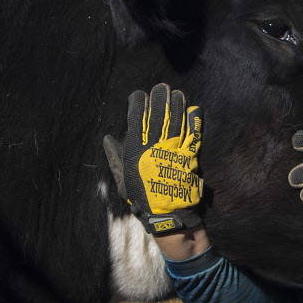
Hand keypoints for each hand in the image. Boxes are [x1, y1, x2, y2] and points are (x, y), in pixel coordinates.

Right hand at [103, 84, 203, 235]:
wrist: (166, 215)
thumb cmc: (141, 197)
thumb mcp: (123, 177)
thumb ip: (115, 156)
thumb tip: (107, 138)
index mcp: (136, 151)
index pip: (136, 119)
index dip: (138, 104)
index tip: (139, 94)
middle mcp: (155, 147)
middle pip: (158, 115)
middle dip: (160, 98)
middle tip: (162, 87)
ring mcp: (174, 151)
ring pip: (177, 121)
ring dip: (178, 105)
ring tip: (177, 93)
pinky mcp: (190, 158)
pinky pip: (193, 135)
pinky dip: (195, 122)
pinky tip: (195, 109)